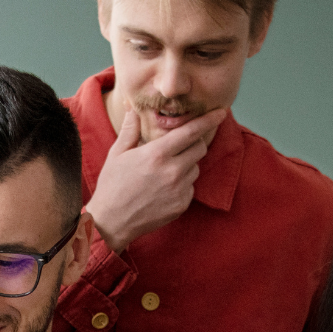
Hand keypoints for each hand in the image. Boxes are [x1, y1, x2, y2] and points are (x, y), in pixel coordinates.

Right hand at [84, 108, 226, 252]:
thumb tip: (133, 110)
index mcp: (156, 154)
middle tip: (178, 146)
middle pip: (200, 148)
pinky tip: (163, 189)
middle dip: (194, 143)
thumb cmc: (112, 185)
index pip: (191, 132)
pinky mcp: (182, 205)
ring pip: (196, 168)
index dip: (208, 120)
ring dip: (186, 165)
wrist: (111, 222)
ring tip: (164, 172)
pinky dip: (182, 184)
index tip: (221, 112)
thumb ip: (130, 130)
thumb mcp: (116, 154)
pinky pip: (190, 187)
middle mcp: (172, 171)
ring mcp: (179, 190)